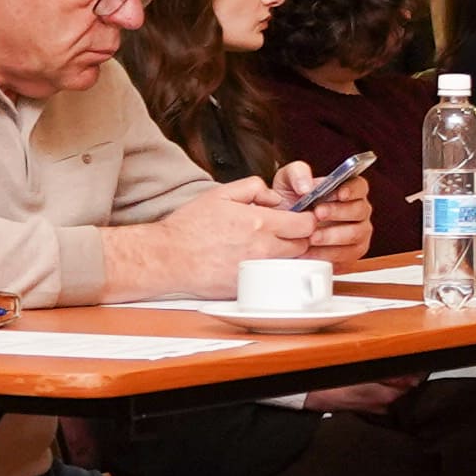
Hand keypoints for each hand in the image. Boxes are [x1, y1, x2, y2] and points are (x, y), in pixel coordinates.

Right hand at [115, 192, 323, 297]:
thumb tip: (274, 197)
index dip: (306, 219)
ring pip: (290, 264)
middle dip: (299, 237)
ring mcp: (257, 271)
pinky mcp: (248, 287)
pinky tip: (255, 262)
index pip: (306, 224)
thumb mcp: (221, 194)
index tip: (299, 217)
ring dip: (287, 255)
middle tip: (284, 232)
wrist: (168, 258)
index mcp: (260, 223)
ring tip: (268, 246)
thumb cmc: (190, 227)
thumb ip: (254, 188)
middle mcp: (263, 249)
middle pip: (304, 246)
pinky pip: (272, 279)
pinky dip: (270, 271)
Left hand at [277, 164, 374, 260]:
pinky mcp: (351, 253)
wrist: (280, 230)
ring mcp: (358, 232)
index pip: (360, 186)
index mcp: (348, 190)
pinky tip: (310, 252)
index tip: (340, 193)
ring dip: (333, 236)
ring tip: (311, 237)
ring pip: (355, 234)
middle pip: (359, 210)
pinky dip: (327, 254)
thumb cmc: (289, 202)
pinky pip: (346, 255)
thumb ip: (297, 173)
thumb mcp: (287, 181)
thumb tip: (307, 187)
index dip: (353, 189)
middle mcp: (358, 210)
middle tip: (317, 214)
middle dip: (338, 212)